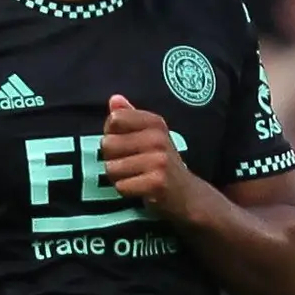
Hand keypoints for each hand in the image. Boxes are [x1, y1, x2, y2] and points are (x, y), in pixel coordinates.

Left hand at [102, 95, 194, 217]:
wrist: (187, 195)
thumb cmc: (162, 163)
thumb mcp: (150, 136)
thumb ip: (130, 116)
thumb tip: (114, 99)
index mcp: (155, 123)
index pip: (114, 120)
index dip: (112, 134)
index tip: (127, 144)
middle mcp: (158, 138)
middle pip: (107, 144)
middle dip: (112, 159)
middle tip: (131, 166)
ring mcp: (159, 160)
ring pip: (111, 168)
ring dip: (118, 177)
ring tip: (136, 178)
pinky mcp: (157, 183)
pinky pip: (121, 186)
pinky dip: (126, 191)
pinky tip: (140, 189)